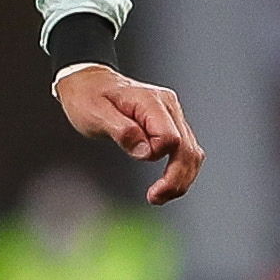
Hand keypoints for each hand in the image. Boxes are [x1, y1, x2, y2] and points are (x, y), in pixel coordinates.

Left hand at [53, 65, 203, 205]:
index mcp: (151, 102)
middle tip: (156, 198)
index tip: (136, 156)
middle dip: (176, 178)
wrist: (88, 81)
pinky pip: (184, 151)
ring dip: (181, 179)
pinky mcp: (170, 125)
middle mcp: (168, 107)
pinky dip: (180, 171)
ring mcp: (172, 115)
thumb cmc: (88, 96)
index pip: (170, 137)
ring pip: (192, 153)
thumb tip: (146, 152)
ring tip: (160, 197)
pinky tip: (167, 185)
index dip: (157, 153)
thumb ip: (121, 131)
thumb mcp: (95, 113)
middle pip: (188, 149)